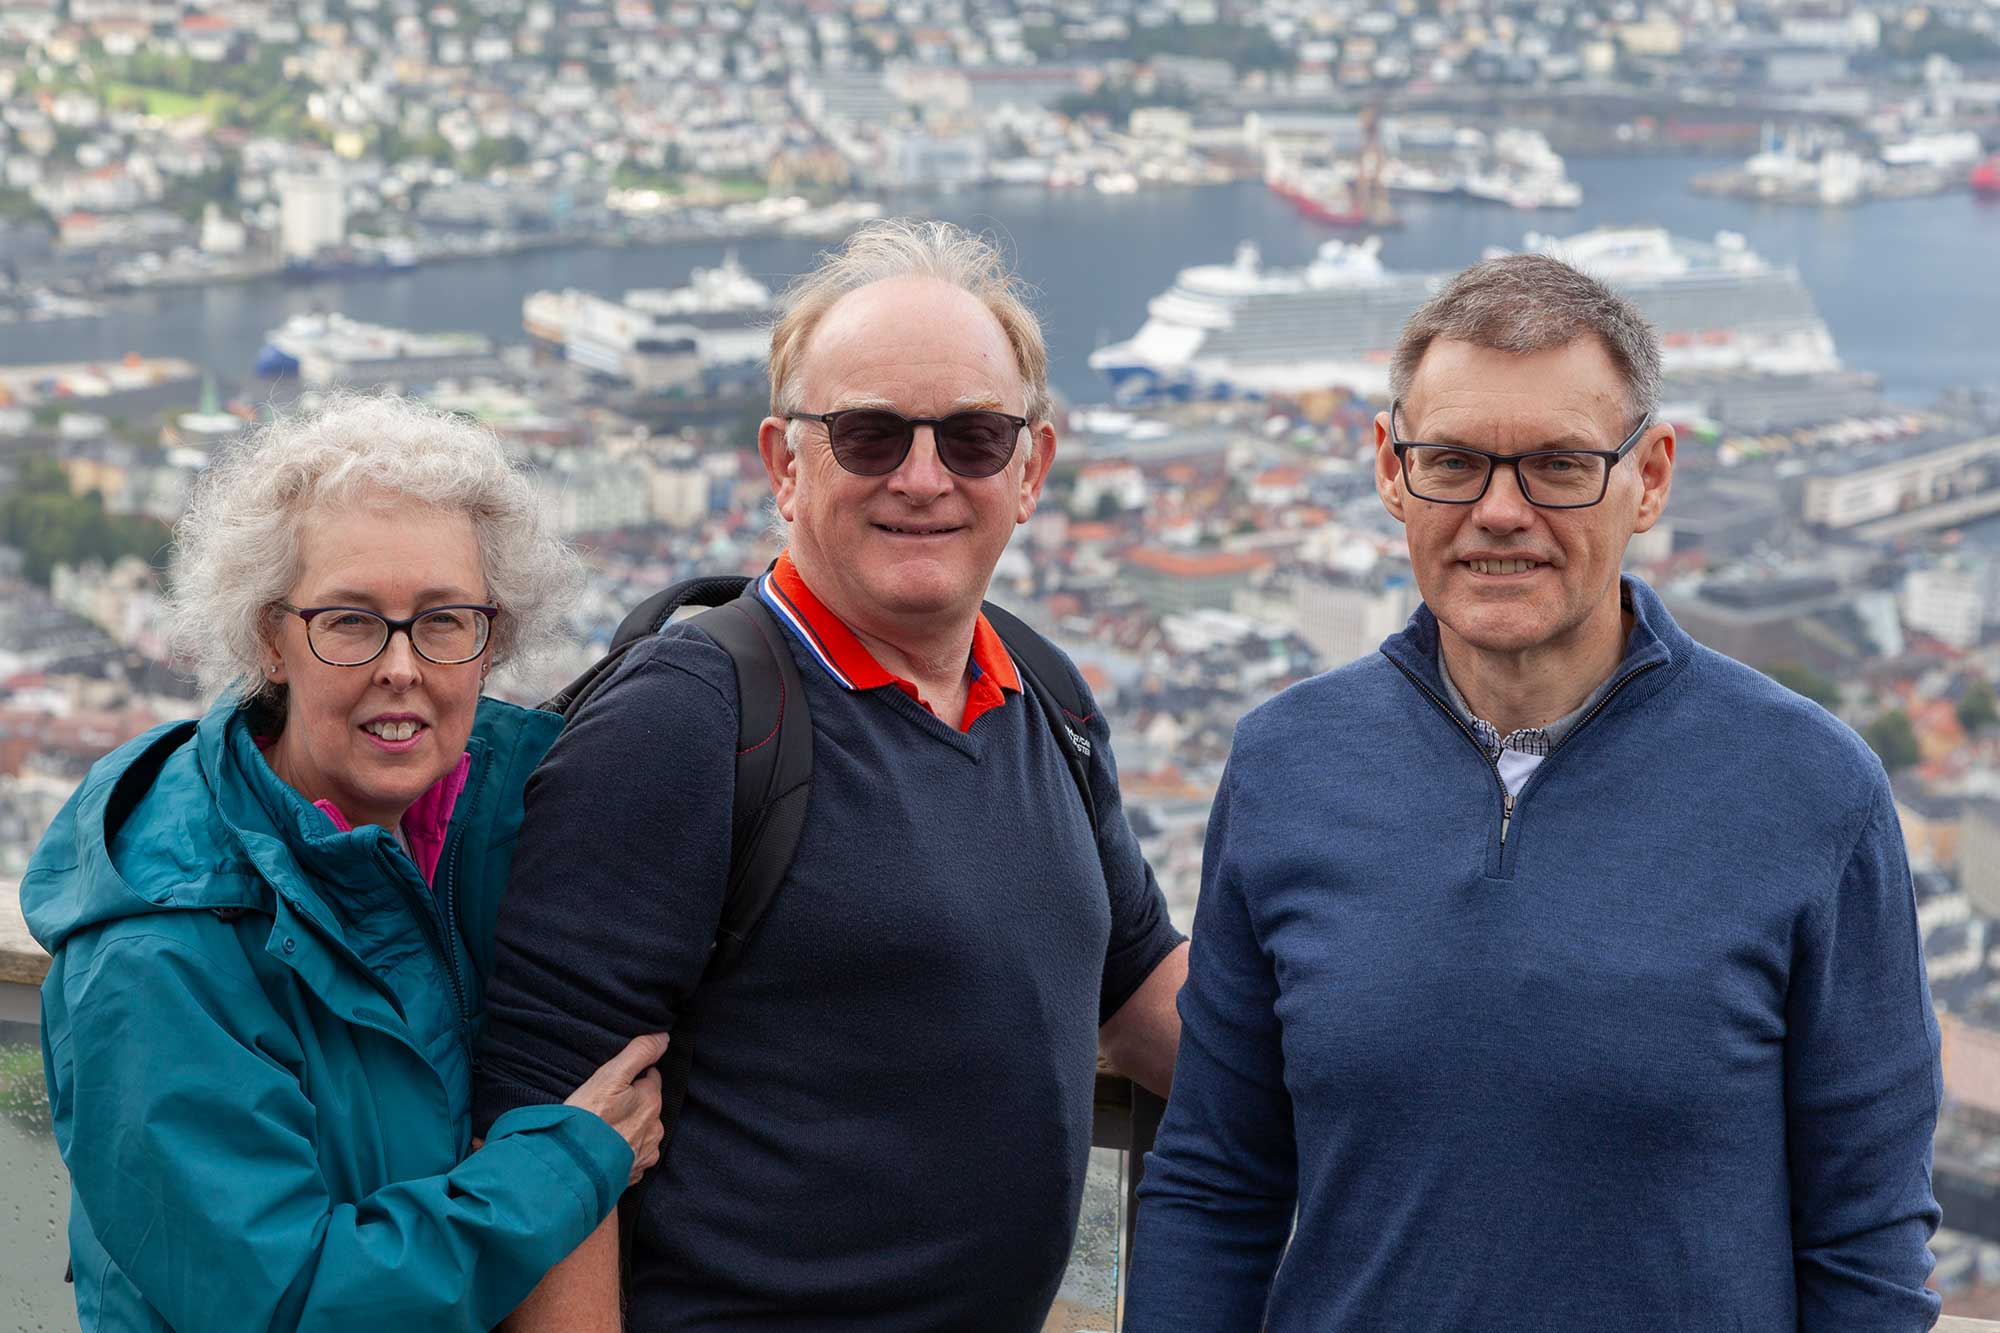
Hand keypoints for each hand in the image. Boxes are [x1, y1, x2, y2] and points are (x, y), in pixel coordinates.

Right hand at [564, 1032, 668, 1187]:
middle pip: (648, 1106)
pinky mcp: (634, 1174)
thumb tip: (664, 1038)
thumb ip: (639, 1053)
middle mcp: (655, 1128)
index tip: (619, 1080)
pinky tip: (606, 1148)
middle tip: (607, 1103)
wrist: (572, 1167)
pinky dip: (623, 1150)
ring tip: (605, 1127)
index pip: (652, 1078)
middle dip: (634, 1102)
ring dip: (630, 1127)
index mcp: (651, 1102)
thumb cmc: (588, 1118)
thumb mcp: (610, 1076)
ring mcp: (645, 1153)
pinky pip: (633, 1156)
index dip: (635, 1076)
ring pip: (642, 1131)